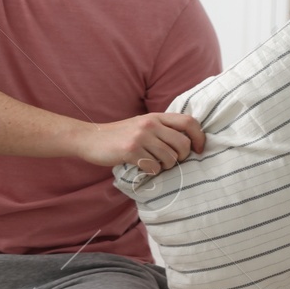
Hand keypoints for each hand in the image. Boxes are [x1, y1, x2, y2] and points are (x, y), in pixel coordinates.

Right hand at [72, 112, 204, 172]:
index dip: (199, 137)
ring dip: (165, 166)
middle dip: (182, 158)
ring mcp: (140, 137)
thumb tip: (189, 143)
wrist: (89, 138)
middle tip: (172, 161)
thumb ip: (161, 128)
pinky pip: (154, 167)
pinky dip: (151, 171)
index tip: (198, 150)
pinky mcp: (130, 150)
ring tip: (154, 164)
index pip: (189, 122)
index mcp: (155, 117)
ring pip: (170, 158)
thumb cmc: (119, 135)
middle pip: (183, 144)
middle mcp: (150, 124)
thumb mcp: (141, 125)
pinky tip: (142, 167)